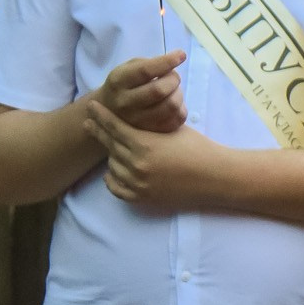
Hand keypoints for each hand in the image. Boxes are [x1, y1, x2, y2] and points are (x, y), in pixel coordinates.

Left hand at [82, 99, 224, 208]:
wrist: (215, 176)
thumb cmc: (198, 148)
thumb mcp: (173, 130)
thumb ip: (149, 127)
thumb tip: (132, 119)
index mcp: (145, 144)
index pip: (115, 127)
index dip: (102, 116)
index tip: (92, 107)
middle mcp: (136, 164)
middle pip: (110, 145)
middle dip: (98, 132)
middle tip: (88, 123)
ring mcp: (137, 183)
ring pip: (112, 166)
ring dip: (112, 156)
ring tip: (114, 149)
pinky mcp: (142, 197)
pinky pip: (116, 188)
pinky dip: (112, 179)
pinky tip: (113, 172)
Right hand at [96, 51, 186, 132]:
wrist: (108, 114)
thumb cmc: (125, 86)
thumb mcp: (128, 69)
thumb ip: (149, 64)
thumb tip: (177, 58)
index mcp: (118, 82)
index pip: (145, 71)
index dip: (166, 62)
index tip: (181, 55)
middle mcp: (125, 103)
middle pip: (159, 90)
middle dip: (173, 79)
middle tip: (172, 77)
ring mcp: (137, 121)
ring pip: (171, 105)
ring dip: (178, 93)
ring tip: (172, 90)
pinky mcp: (151, 132)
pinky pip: (177, 119)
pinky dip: (181, 108)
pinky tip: (173, 103)